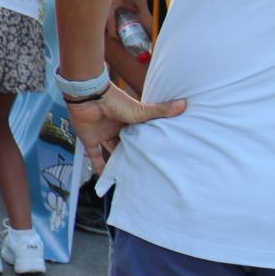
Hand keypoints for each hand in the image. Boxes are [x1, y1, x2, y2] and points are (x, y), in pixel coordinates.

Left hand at [66, 84, 186, 172]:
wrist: (90, 97)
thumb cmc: (115, 102)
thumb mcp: (141, 110)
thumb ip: (160, 110)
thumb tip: (184, 104)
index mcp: (130, 121)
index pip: (140, 135)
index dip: (146, 144)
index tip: (157, 155)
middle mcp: (116, 129)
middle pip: (126, 144)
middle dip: (133, 155)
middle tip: (143, 169)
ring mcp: (103, 134)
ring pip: (112, 151)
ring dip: (118, 162)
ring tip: (128, 177)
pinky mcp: (90, 139)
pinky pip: (94, 156)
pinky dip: (99, 166)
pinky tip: (105, 178)